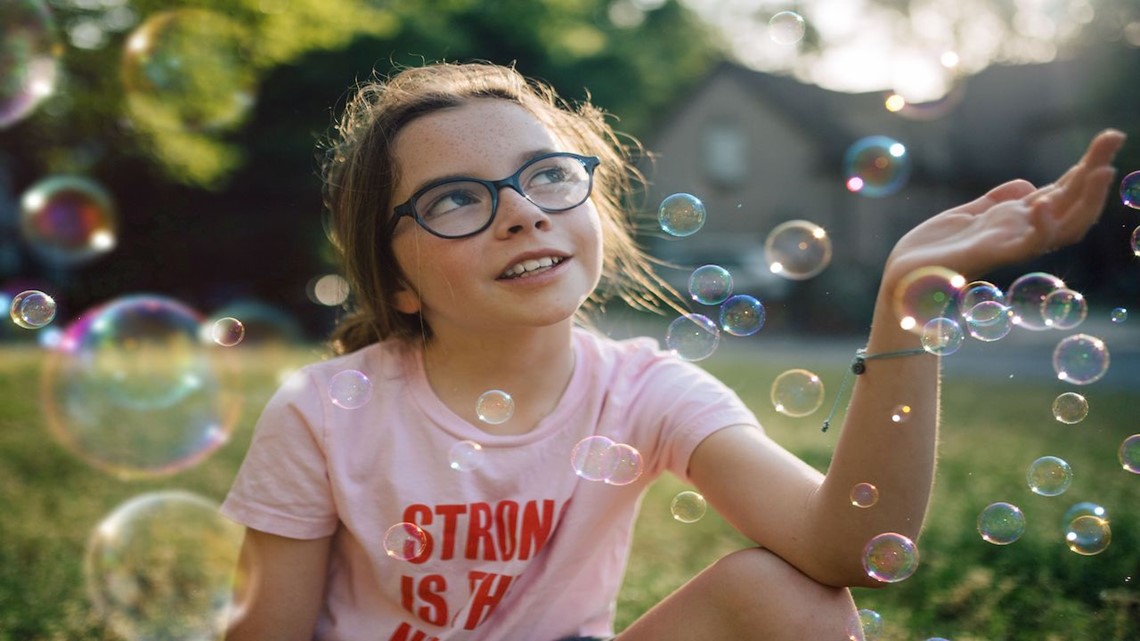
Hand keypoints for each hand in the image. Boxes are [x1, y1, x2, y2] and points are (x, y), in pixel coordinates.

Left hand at [882, 128, 1125, 285]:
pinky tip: (1043, 205)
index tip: (1108, 141)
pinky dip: (1038, 226)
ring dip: (1084, 199)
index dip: (1086, 169)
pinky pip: (1022, 245)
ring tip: (1101, 171)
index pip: (1062, 193)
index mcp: (1015, 220)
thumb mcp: (968, 214)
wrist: (903, 276)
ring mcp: (1008, 246)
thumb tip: (1027, 185)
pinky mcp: (987, 257)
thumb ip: (997, 200)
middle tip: (1116, 137)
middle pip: (1071, 203)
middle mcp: (1019, 233)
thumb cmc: (935, 249)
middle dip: (1095, 171)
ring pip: (1062, 226)